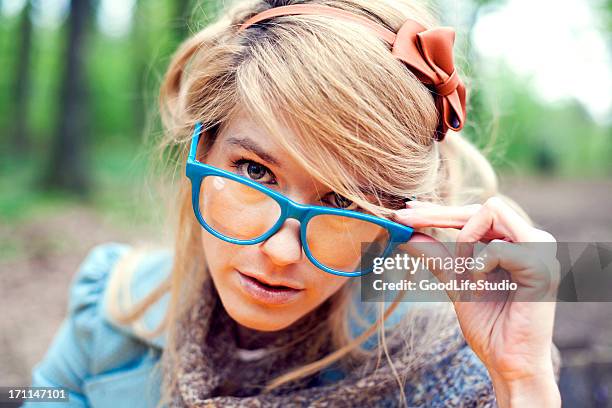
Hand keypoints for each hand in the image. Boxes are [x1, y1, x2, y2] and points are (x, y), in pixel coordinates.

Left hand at [393, 197, 560, 406]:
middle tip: (404, 220)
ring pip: (491, 213)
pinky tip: (479, 288)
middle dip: (438, 214)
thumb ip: (438, 256)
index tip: (407, 212)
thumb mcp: (455, 282)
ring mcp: (542, 251)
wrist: (508, 363)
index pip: (475, 213)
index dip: (440, 210)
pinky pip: (497, 248)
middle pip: (481, 206)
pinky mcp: (542, 268)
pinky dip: (478, 267)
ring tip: (463, 272)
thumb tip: (408, 235)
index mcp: (517, 241)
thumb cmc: (489, 325)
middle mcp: (533, 240)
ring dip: (465, 240)